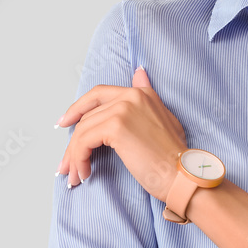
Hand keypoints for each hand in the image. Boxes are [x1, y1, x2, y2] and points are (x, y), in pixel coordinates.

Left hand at [56, 66, 187, 200]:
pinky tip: (84, 173)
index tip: (65, 123)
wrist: (182, 175)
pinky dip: (79, 159)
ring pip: (82, 130)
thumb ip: (148, 96)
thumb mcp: (164, 118)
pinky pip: (83, 141)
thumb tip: (139, 72)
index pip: (99, 94)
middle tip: (66, 163)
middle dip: (73, 141)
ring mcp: (123, 109)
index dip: (78, 108)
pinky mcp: (115, 127)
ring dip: (74, 155)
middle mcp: (131, 96)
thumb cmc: (173, 157)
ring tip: (74, 175)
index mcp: (141, 93)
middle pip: (87, 116)